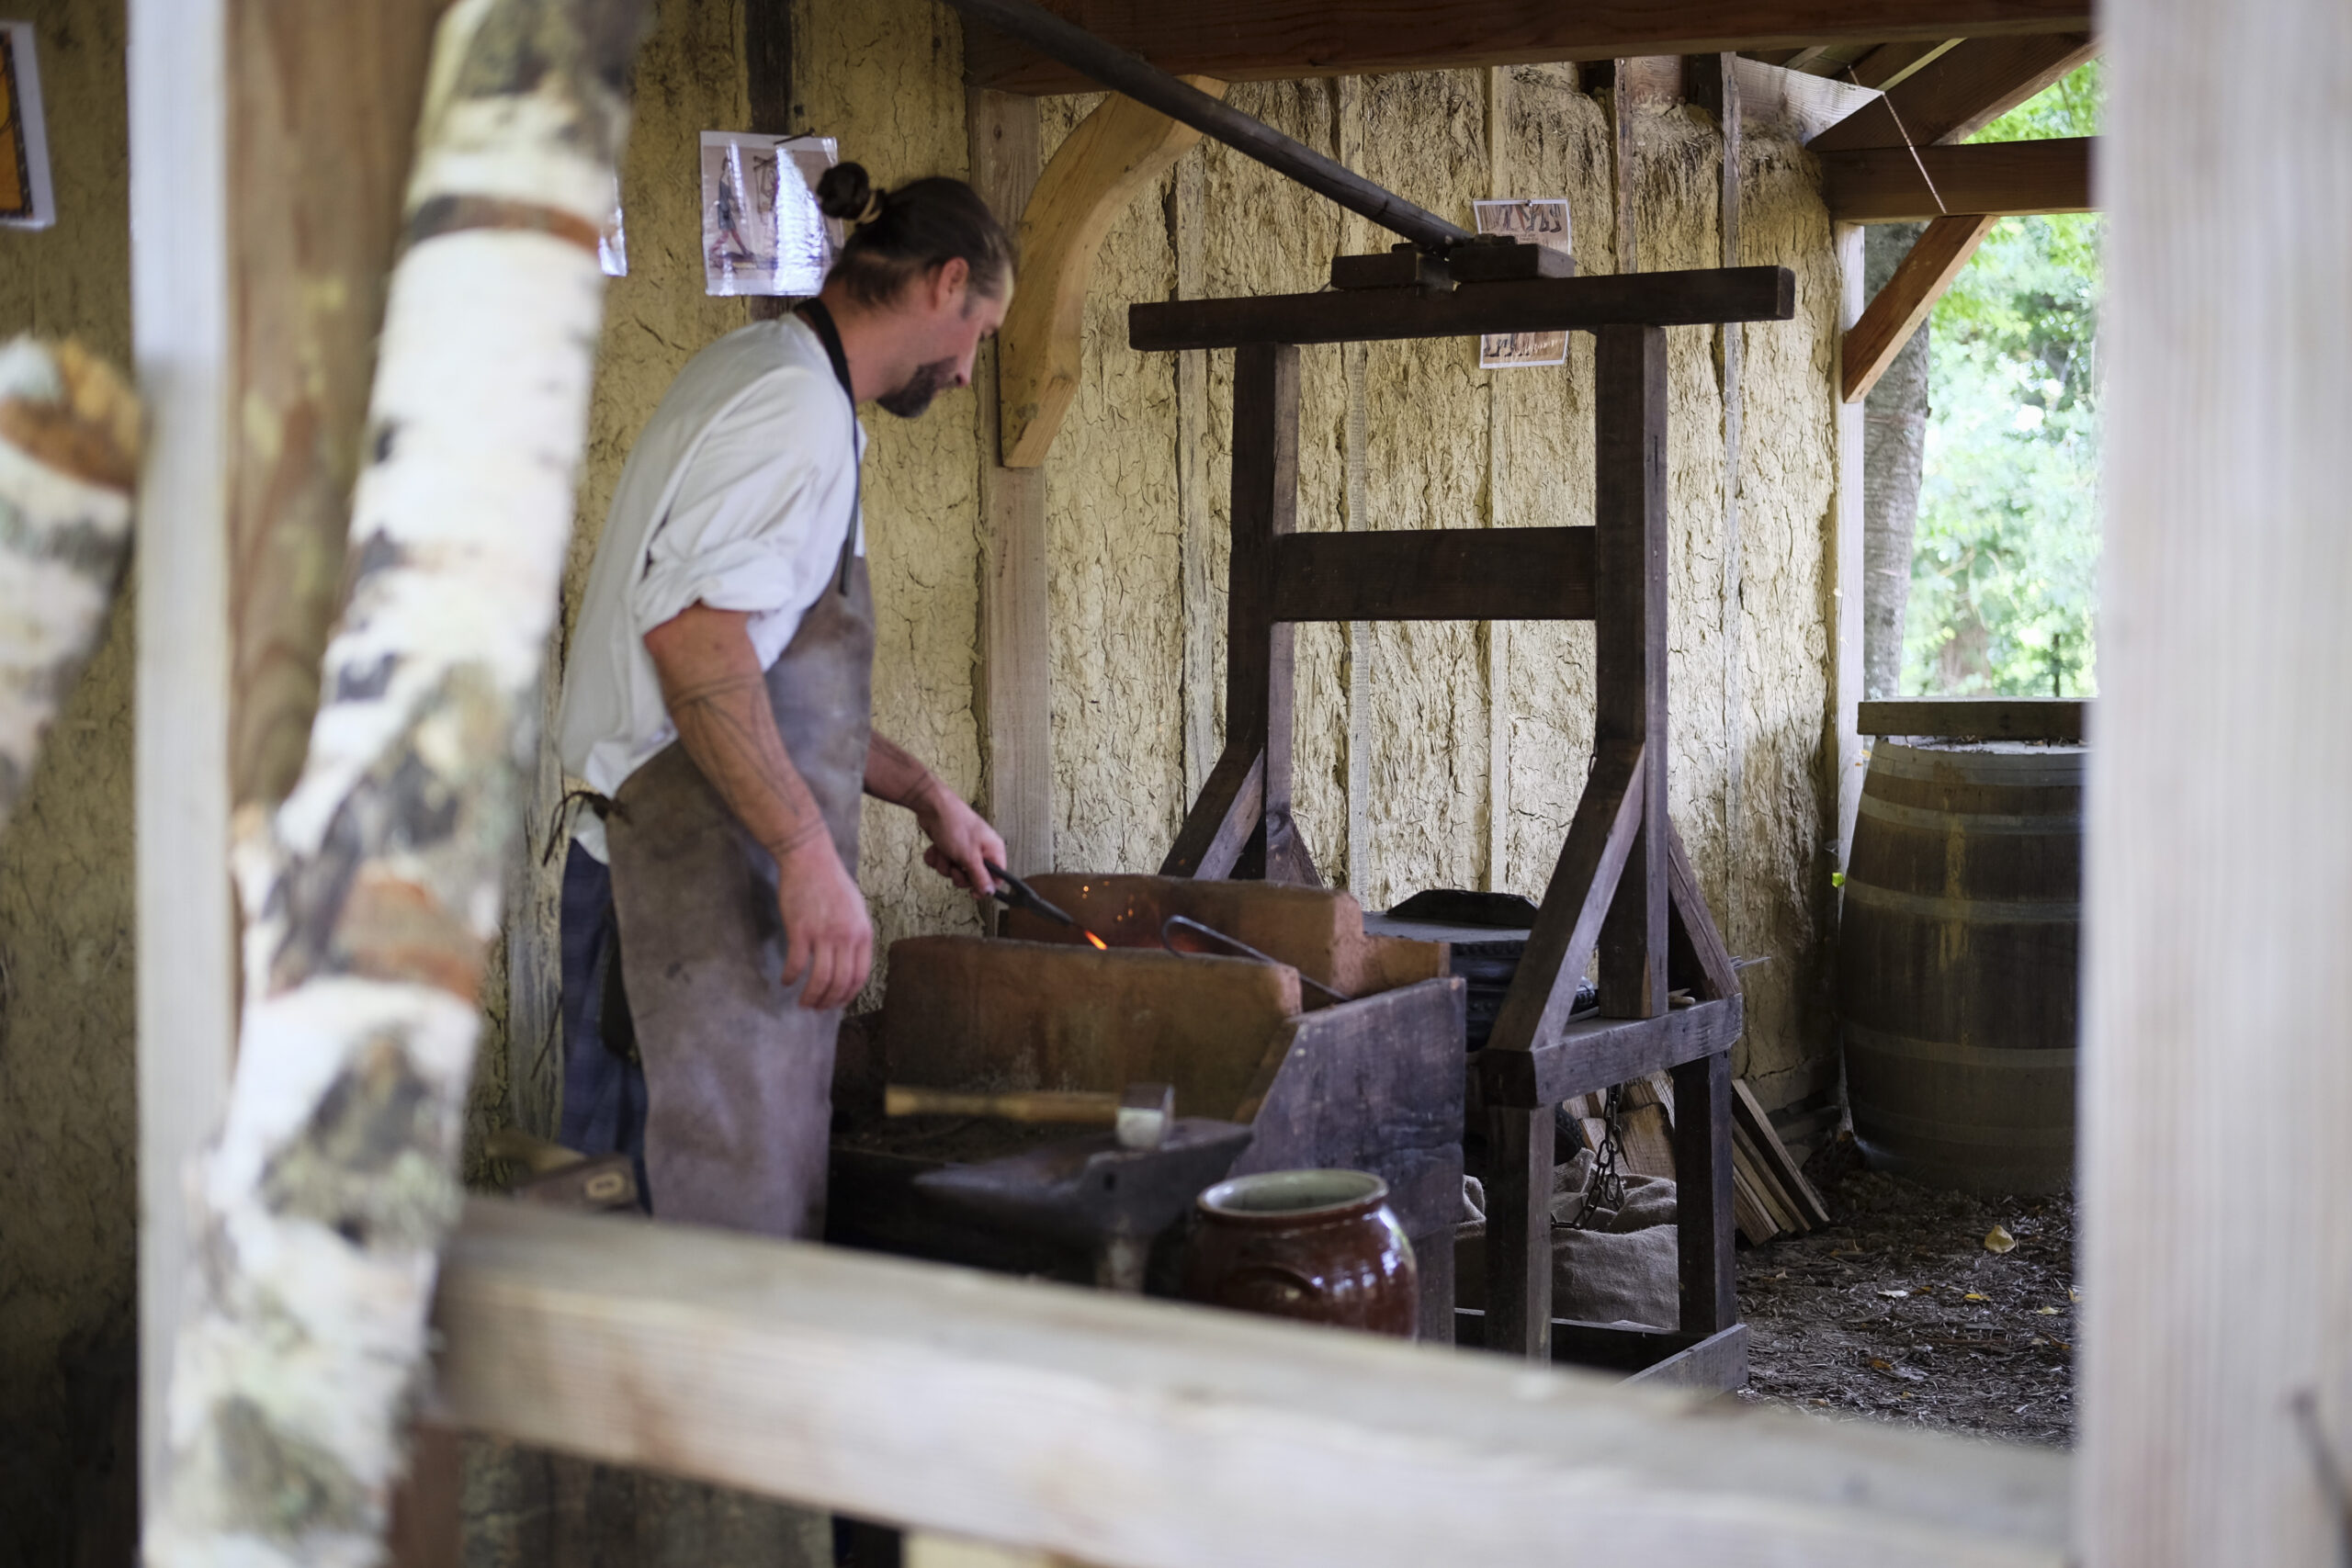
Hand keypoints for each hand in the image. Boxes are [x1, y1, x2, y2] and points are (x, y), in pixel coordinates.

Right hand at [774, 833, 872, 1009]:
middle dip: (828, 1002)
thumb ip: (856, 935)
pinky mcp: (800, 931)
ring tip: (802, 1003)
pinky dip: (790, 977)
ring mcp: (823, 935)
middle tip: (817, 1008)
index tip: (836, 1003)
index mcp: (863, 933)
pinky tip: (785, 981)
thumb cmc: (832, 883)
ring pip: (820, 979)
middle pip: (840, 983)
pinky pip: (797, 964)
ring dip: (811, 997)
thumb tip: (852, 962)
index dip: (847, 995)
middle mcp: (846, 937)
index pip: (860, 976)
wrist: (810, 859)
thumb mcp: (856, 909)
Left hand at [914, 785, 1007, 902]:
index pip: (997, 877)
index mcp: (993, 850)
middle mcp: (981, 850)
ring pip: (955, 871)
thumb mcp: (970, 857)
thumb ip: (980, 877)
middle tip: (955, 866)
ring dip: (945, 865)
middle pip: (973, 877)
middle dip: (959, 875)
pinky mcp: (949, 846)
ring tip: (944, 852)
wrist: (933, 807)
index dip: (985, 886)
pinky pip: (944, 862)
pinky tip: (935, 848)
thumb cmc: (955, 826)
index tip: (972, 891)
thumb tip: (989, 892)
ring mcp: (964, 848)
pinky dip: (937, 857)